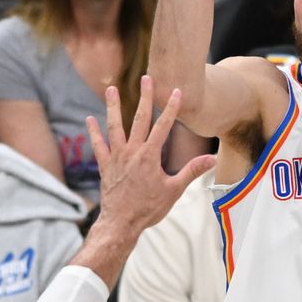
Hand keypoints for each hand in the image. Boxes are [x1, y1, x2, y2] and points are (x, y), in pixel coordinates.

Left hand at [87, 77, 215, 240]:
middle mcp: (132, 152)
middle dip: (145, 97)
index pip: (163, 126)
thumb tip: (211, 159)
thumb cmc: (148, 209)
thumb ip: (191, 171)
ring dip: (113, 107)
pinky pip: (98, 146)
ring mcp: (116, 158)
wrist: (121, 223)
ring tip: (111, 89)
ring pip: (115, 127)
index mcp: (150, 156)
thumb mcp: (174, 191)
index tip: (176, 91)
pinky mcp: (105, 167)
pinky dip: (94, 133)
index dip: (171, 108)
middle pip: (139, 119)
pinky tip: (90, 119)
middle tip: (146, 78)